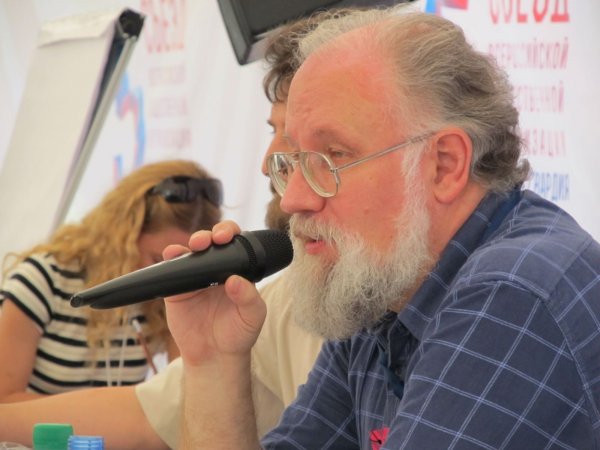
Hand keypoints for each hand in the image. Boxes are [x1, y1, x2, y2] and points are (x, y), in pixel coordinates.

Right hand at [163, 221, 266, 365]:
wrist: (214, 357)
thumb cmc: (238, 334)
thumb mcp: (252, 317)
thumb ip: (249, 298)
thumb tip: (235, 280)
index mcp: (237, 269)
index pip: (234, 243)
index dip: (230, 233)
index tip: (227, 237)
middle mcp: (216, 269)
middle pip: (211, 241)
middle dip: (210, 234)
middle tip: (211, 240)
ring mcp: (195, 277)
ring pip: (190, 251)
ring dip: (191, 243)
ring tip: (196, 246)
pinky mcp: (177, 289)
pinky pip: (171, 270)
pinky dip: (170, 259)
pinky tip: (172, 255)